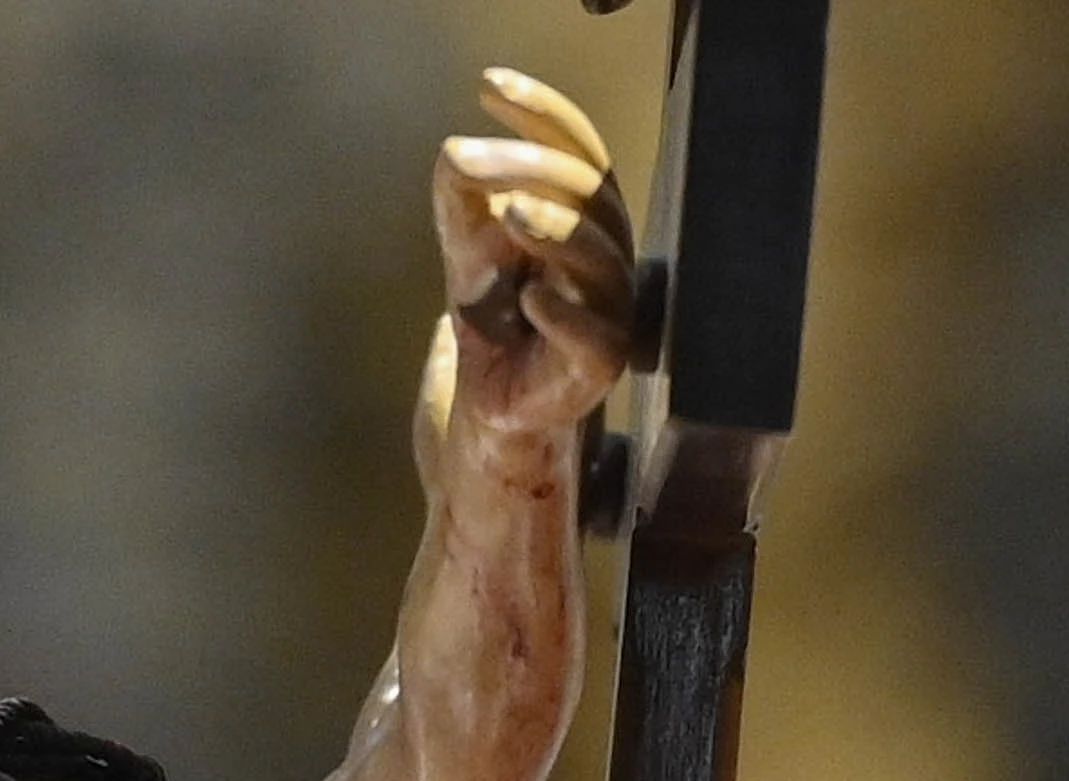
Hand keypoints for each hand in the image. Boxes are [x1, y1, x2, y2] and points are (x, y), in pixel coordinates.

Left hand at [423, 66, 634, 468]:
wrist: (489, 406)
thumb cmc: (493, 317)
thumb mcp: (467, 243)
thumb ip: (463, 195)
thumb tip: (458, 153)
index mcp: (585, 216)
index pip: (579, 149)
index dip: (541, 112)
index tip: (488, 86)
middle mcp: (609, 256)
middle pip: (590, 192)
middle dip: (531, 166)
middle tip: (468, 158)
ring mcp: (610, 312)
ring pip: (600, 257)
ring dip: (555, 228)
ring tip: (508, 215)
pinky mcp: (600, 368)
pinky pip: (594, 336)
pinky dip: (561, 313)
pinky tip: (527, 299)